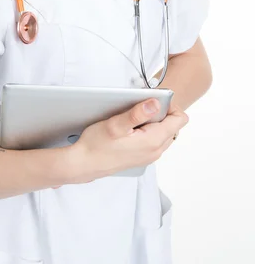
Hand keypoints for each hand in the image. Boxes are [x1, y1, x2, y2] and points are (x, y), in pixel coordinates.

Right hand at [59, 98, 187, 185]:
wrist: (84, 164)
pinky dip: (148, 130)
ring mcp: (149, 155)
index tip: (154, 100)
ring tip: (134, 117)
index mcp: (153, 141)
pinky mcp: (142, 157)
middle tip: (141, 106)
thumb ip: (137, 114)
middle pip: (173, 126)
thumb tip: (155, 104)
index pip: (180, 120)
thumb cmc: (96, 145)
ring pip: (164, 133)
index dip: (170, 105)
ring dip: (154, 121)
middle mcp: (155, 151)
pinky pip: (154, 140)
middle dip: (162, 112)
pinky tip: (130, 128)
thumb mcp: (115, 125)